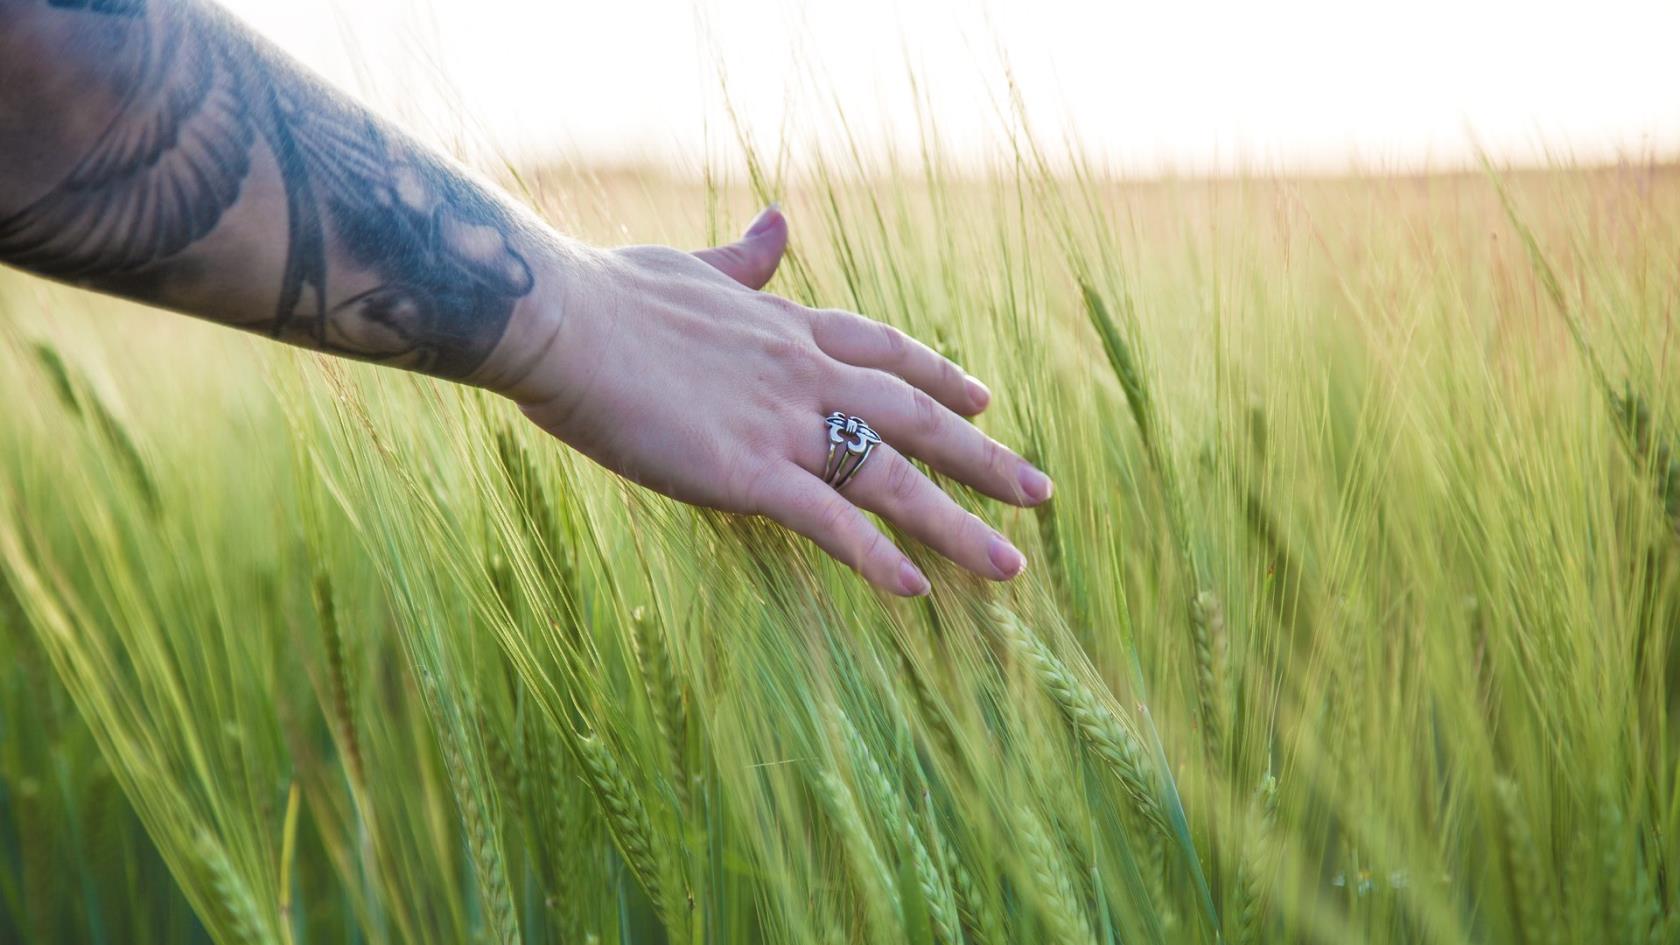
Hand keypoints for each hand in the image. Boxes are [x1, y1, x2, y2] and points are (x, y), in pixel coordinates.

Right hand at [502, 206, 1052, 595]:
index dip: (939, 377)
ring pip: (893, 478)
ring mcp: (782, 425)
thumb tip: (780, 219)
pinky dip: (876, 557)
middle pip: (916, 419)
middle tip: (1040, 492)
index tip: (981, 397)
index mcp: (789, 328)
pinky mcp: (747, 473)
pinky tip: (917, 590)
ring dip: (958, 524)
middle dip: (983, 457)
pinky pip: (830, 522)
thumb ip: (746, 260)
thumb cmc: (607, 294)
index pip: (887, 353)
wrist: (559, 319)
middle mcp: (805, 374)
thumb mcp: (691, 267)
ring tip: (1011, 564)